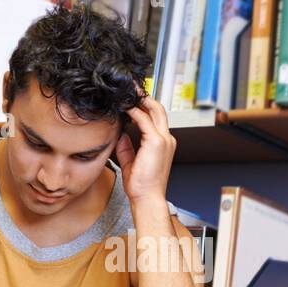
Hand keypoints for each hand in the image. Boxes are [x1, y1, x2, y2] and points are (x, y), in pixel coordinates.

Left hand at [114, 81, 175, 204]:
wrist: (147, 198)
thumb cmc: (141, 186)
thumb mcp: (130, 162)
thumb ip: (126, 147)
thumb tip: (120, 134)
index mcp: (163, 144)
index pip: (156, 119)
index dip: (144, 107)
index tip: (131, 100)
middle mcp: (166, 140)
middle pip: (158, 109)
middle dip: (144, 97)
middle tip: (131, 88)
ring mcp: (164, 140)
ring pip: (155, 110)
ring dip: (141, 100)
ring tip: (128, 92)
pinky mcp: (157, 142)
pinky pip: (145, 120)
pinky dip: (135, 112)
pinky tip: (125, 108)